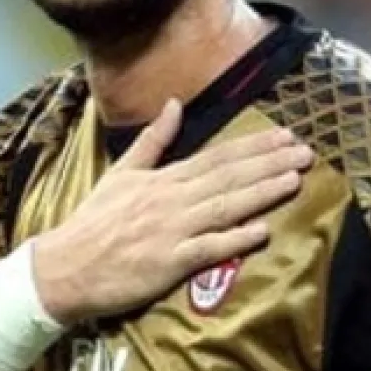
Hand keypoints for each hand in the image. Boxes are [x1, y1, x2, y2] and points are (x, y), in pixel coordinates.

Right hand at [31, 98, 312, 324]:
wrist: (64, 267)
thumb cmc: (95, 222)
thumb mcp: (121, 173)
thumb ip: (153, 141)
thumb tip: (175, 104)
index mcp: (163, 179)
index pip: (217, 157)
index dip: (254, 147)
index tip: (285, 136)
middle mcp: (172, 199)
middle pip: (229, 177)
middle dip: (270, 163)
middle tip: (306, 152)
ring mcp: (172, 230)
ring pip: (225, 207)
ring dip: (262, 193)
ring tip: (294, 180)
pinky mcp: (169, 262)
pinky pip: (208, 249)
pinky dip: (235, 239)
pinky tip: (263, 231)